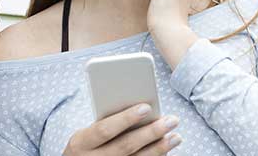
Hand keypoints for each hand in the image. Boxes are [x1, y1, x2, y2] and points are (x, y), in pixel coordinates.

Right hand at [63, 104, 181, 155]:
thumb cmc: (89, 143)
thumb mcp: (89, 133)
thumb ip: (108, 121)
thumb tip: (143, 109)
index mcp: (80, 143)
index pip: (104, 129)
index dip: (125, 119)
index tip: (147, 107)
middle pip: (125, 146)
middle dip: (151, 132)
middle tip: (172, 120)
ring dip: (159, 149)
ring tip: (176, 137)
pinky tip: (167, 151)